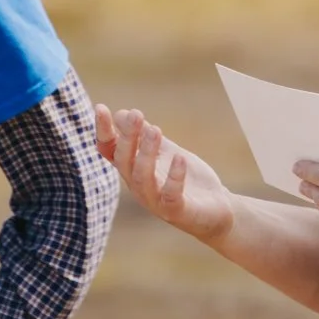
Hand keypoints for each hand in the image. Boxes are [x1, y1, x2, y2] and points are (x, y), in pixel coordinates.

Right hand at [94, 104, 233, 242]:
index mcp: (133, 169)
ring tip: (155, 130)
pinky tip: (180, 158)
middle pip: (124, 161)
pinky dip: (174, 177)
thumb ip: (145, 135)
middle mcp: (138, 186)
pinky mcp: (176, 211)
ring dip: (147, 153)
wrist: (216, 209)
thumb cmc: (187, 179)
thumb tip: (122, 113)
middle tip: (136, 114)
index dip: (104, 131)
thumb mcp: (165, 152)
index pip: (110, 151)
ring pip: (142, 178)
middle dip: (127, 137)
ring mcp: (155, 201)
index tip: (101, 107)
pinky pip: (170, 196)